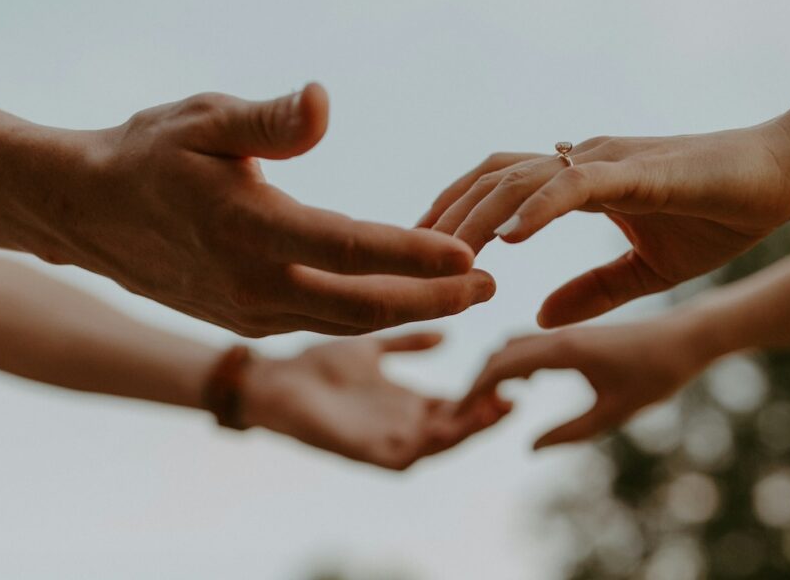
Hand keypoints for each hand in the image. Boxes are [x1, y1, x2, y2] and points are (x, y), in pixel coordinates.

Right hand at [53, 84, 493, 336]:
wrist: (85, 210)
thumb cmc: (147, 152)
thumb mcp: (203, 119)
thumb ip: (268, 120)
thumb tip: (324, 101)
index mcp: (247, 230)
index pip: (349, 250)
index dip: (414, 255)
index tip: (472, 255)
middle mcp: (250, 284)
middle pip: (362, 305)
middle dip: (433, 299)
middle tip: (490, 286)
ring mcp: (246, 312)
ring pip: (343, 322)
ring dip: (407, 309)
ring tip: (461, 292)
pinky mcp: (242, 320)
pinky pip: (318, 322)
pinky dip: (367, 312)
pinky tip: (396, 293)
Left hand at [241, 332, 511, 469]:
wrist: (275, 379)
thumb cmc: (318, 366)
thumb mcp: (372, 347)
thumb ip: (407, 342)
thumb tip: (445, 332)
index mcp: (407, 402)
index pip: (458, 402)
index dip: (485, 390)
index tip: (511, 369)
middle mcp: (402, 423)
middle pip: (457, 425)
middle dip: (487, 413)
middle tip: (514, 392)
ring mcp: (386, 439)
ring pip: (439, 443)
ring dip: (468, 429)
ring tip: (493, 408)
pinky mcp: (365, 452)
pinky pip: (407, 456)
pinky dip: (432, 444)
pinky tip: (449, 426)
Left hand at [418, 121, 789, 326]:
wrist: (783, 177)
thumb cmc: (718, 214)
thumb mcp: (644, 270)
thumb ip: (592, 290)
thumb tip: (539, 314)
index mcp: (580, 181)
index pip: (499, 185)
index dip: (457, 213)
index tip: (424, 250)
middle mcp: (582, 161)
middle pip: (492, 176)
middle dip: (448, 214)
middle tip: (411, 256)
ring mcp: (606, 161)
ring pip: (520, 178)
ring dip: (479, 217)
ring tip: (450, 259)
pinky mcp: (637, 169)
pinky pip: (574, 184)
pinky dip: (536, 208)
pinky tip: (508, 240)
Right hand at [459, 318, 706, 449]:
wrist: (687, 337)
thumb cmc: (657, 374)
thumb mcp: (615, 412)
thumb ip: (571, 432)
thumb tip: (529, 447)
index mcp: (563, 351)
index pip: (501, 366)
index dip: (474, 391)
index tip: (458, 415)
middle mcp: (557, 336)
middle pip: (499, 354)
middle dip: (478, 383)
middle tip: (467, 416)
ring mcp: (565, 333)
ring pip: (513, 346)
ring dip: (496, 371)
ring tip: (493, 405)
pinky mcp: (574, 335)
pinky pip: (531, 344)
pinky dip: (516, 363)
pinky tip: (528, 386)